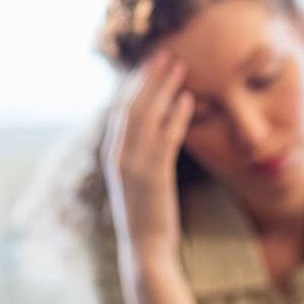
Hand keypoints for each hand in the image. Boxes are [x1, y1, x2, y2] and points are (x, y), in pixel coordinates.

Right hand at [101, 51, 195, 262]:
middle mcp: (119, 155)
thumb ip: (141, 157)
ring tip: (180, 65)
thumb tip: (155, 138)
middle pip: (133, 105)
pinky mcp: (154, 176)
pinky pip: (166, 139)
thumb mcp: (139, 183)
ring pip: (148, 116)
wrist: (145, 250)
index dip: (135, 84)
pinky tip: (189, 99)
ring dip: (164, 88)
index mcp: (114, 155)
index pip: (122, 111)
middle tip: (165, 53)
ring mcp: (135, 165)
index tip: (149, 64)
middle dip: (149, 77)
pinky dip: (177, 116)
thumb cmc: (147, 218)